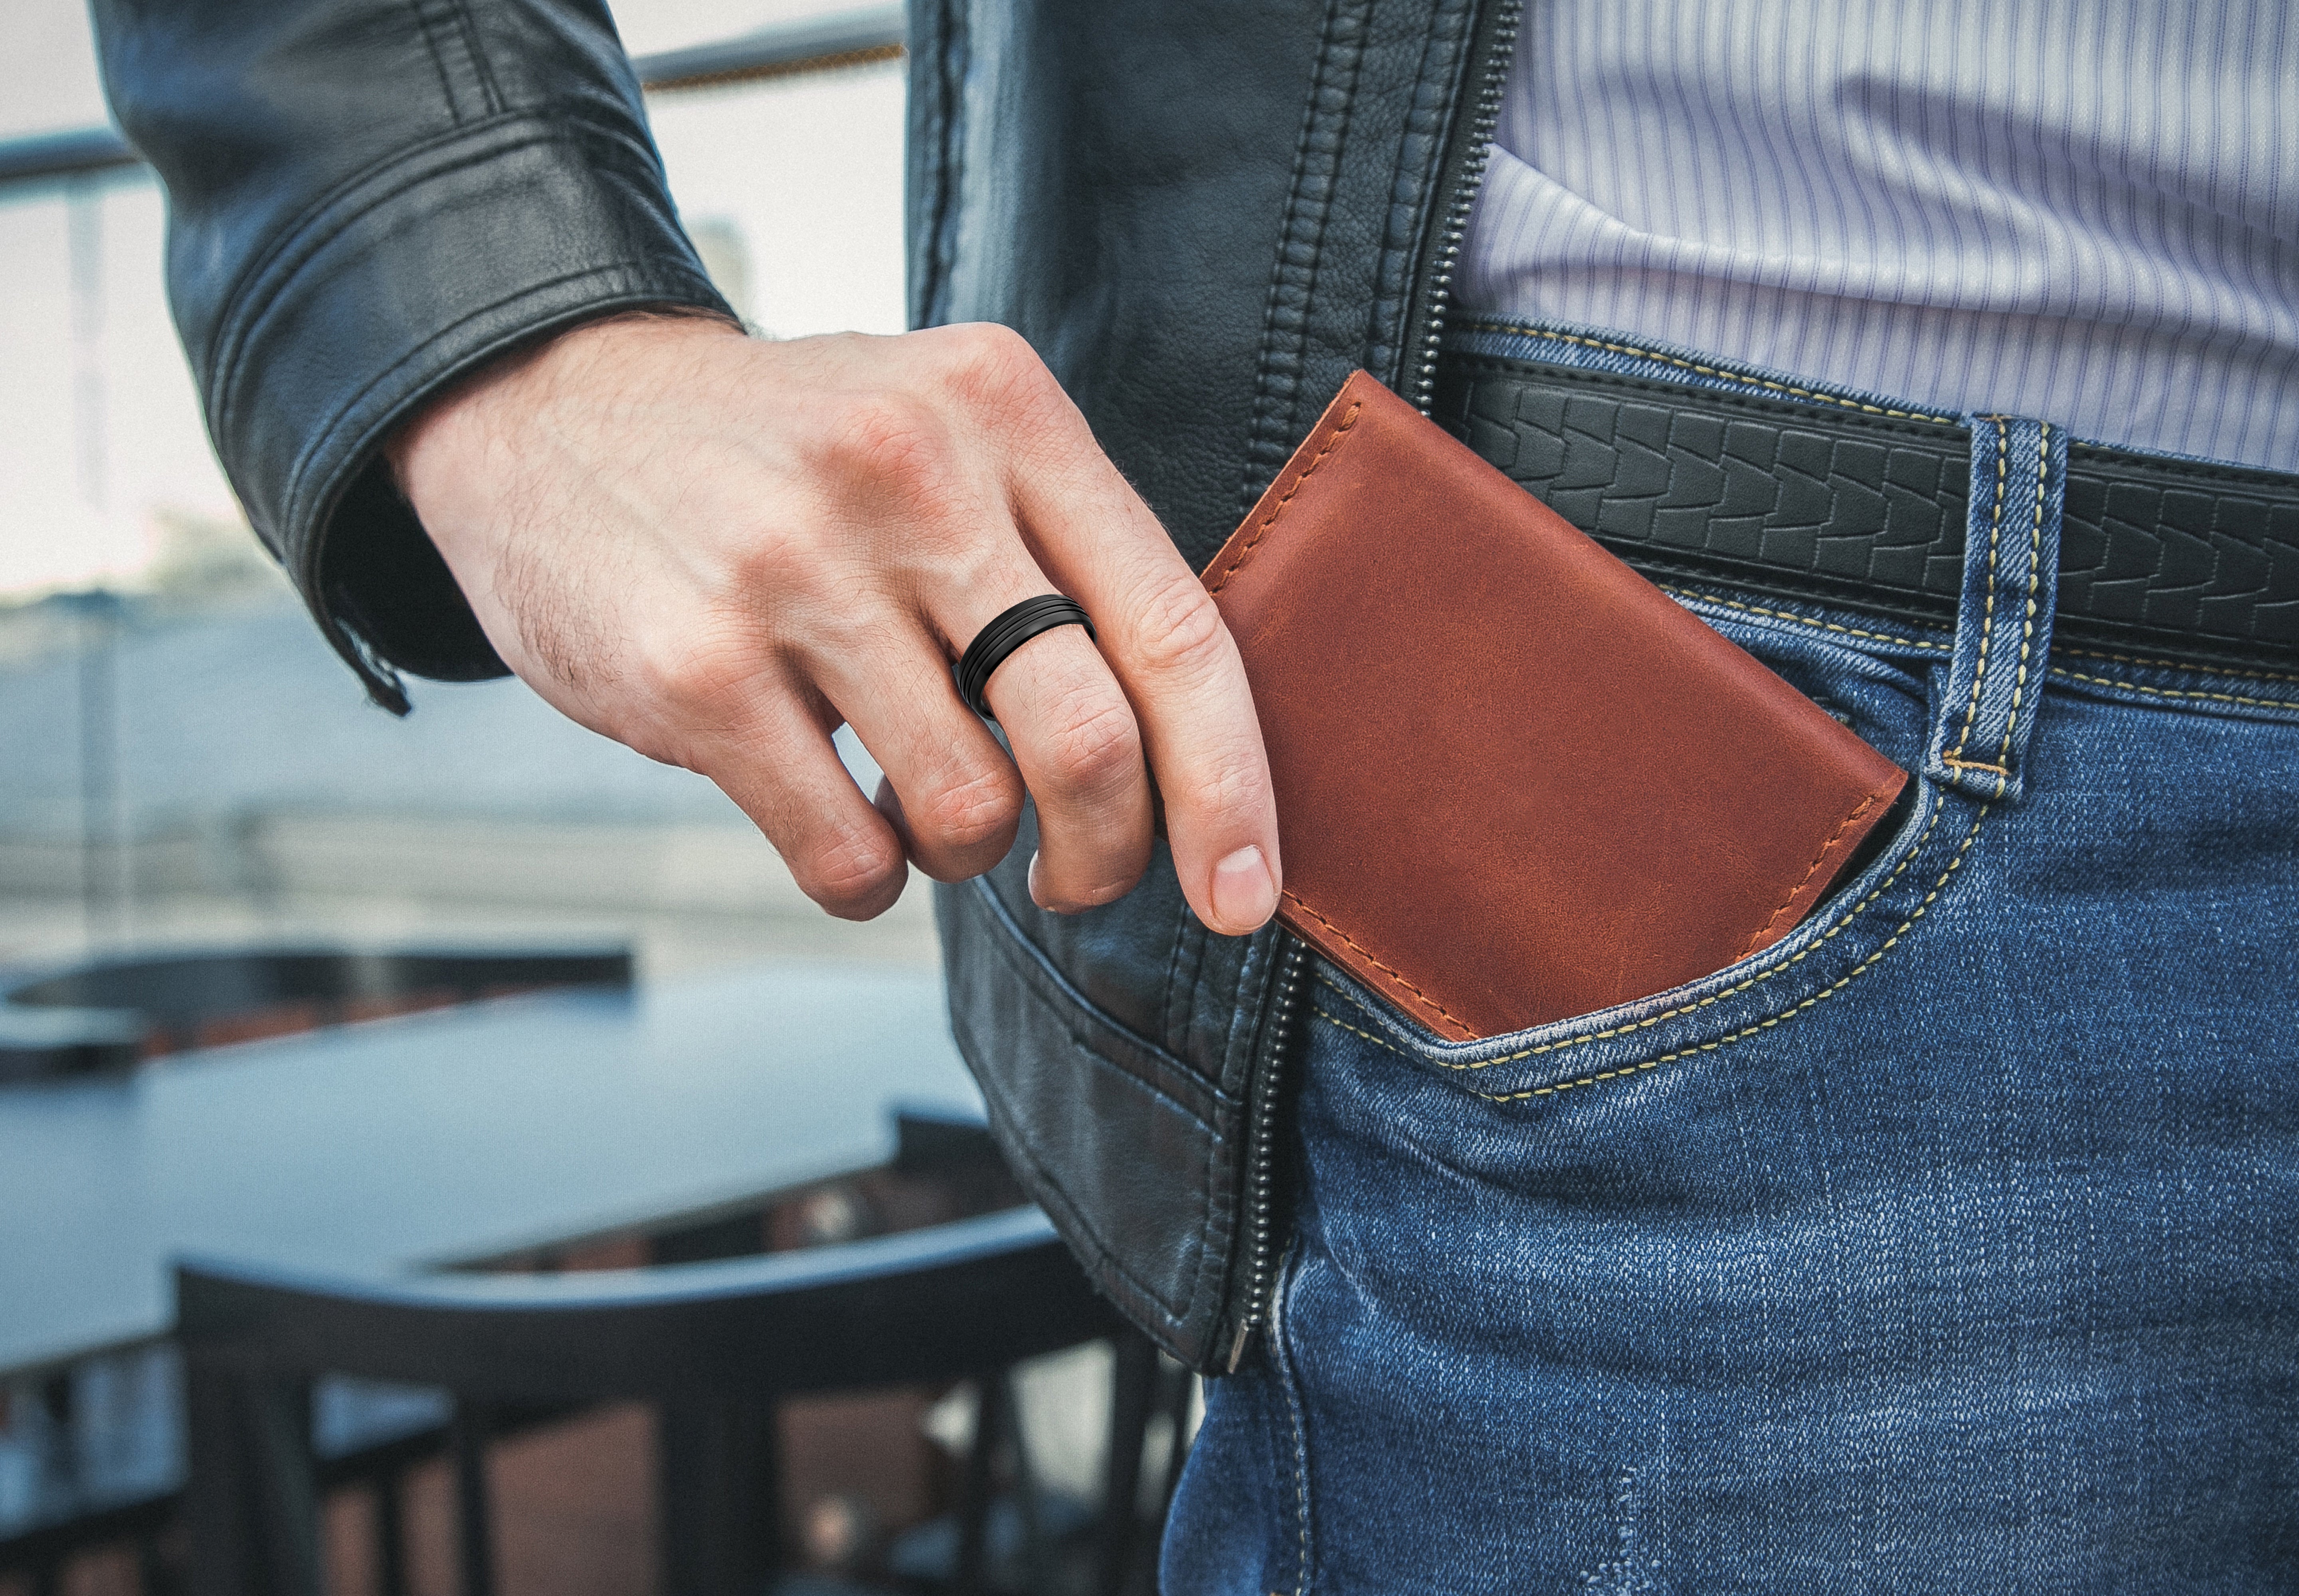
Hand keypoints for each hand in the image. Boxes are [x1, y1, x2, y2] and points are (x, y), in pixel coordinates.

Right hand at [388, 312, 1281, 932]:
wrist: (552, 410)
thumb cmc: (789, 459)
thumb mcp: (942, 434)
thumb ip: (1060, 555)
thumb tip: (1183, 751)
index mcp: (1002, 409)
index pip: (1173, 628)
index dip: (1231, 787)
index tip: (1245, 895)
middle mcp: (911, 473)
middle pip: (1088, 738)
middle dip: (1107, 853)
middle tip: (1077, 879)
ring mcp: (793, 569)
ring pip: (968, 811)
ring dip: (964, 855)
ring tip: (918, 805)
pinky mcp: (692, 669)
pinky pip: (848, 856)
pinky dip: (868, 879)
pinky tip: (842, 823)